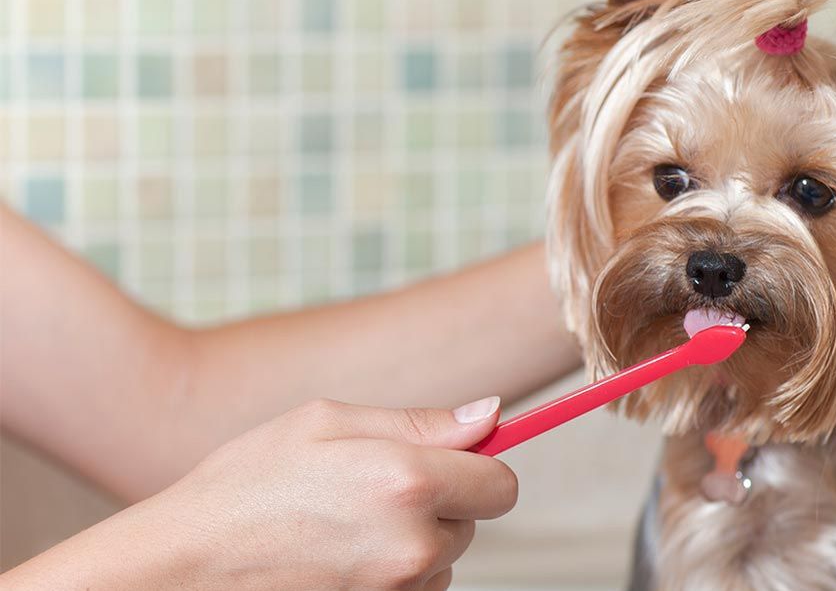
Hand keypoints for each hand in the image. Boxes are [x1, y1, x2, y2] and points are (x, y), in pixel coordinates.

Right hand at [5, 396, 515, 589]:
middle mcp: (411, 545)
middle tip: (373, 490)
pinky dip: (393, 578)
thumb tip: (490, 415)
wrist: (181, 566)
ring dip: (414, 544)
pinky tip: (342, 560)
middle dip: (440, 504)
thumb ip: (420, 422)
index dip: (481, 469)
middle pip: (474, 524)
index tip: (458, 462)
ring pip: (443, 561)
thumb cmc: (245, 484)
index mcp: (407, 481)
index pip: (501, 485)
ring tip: (346, 527)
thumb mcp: (326, 422)